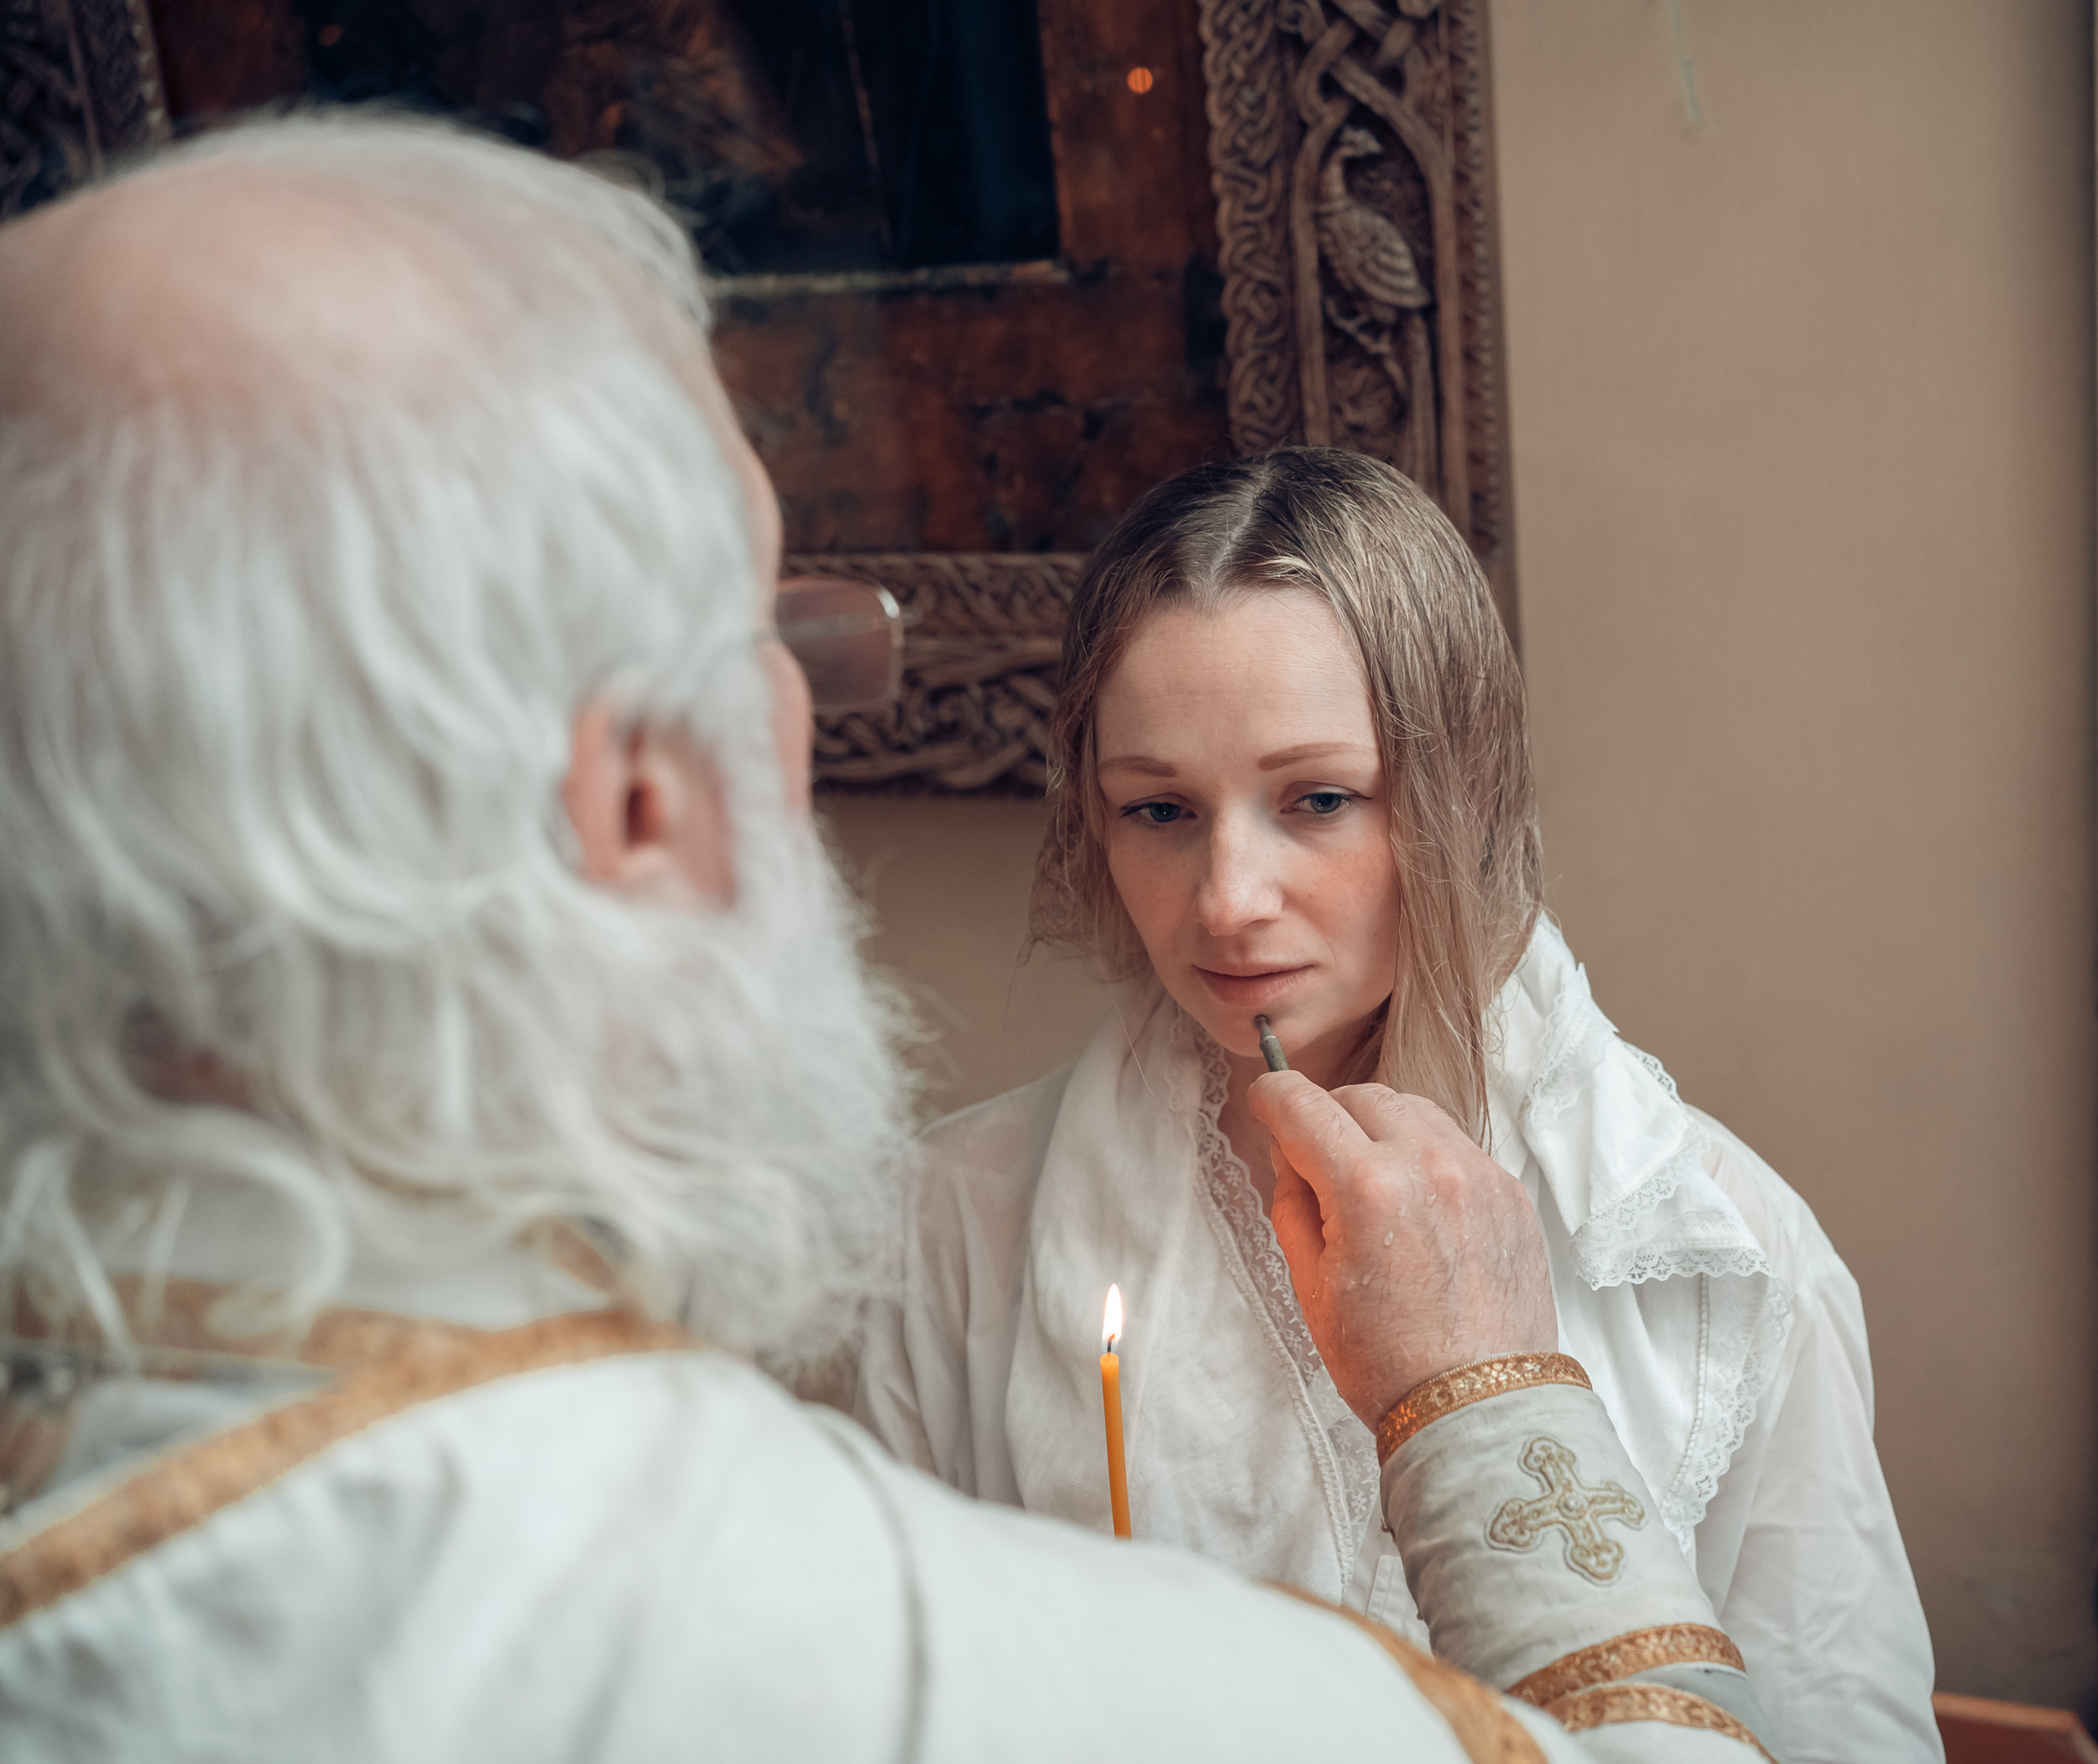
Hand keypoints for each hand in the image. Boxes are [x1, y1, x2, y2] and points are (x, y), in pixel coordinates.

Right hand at [1249, 1072, 1557, 1429]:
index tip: (1265, 1108)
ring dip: (1380, 1129)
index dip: (1271, 1099)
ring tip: (1371, 1184)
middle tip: (1316, 1162)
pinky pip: (1456, 1144)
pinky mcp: (1510, 1192)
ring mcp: (1478, 1174)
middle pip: (1360, 1094)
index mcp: (1366, 1186)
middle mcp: (1429, 1164)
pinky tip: (1418, 1208)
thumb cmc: (1388, 1362)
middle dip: (1327, 1116)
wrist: (1479, 1410)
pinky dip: (1426, 1157)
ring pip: (1413, 1109)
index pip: (1301, 1103)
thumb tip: (1291, 1153)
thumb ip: (1292, 1201)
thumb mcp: (1309, 1285)